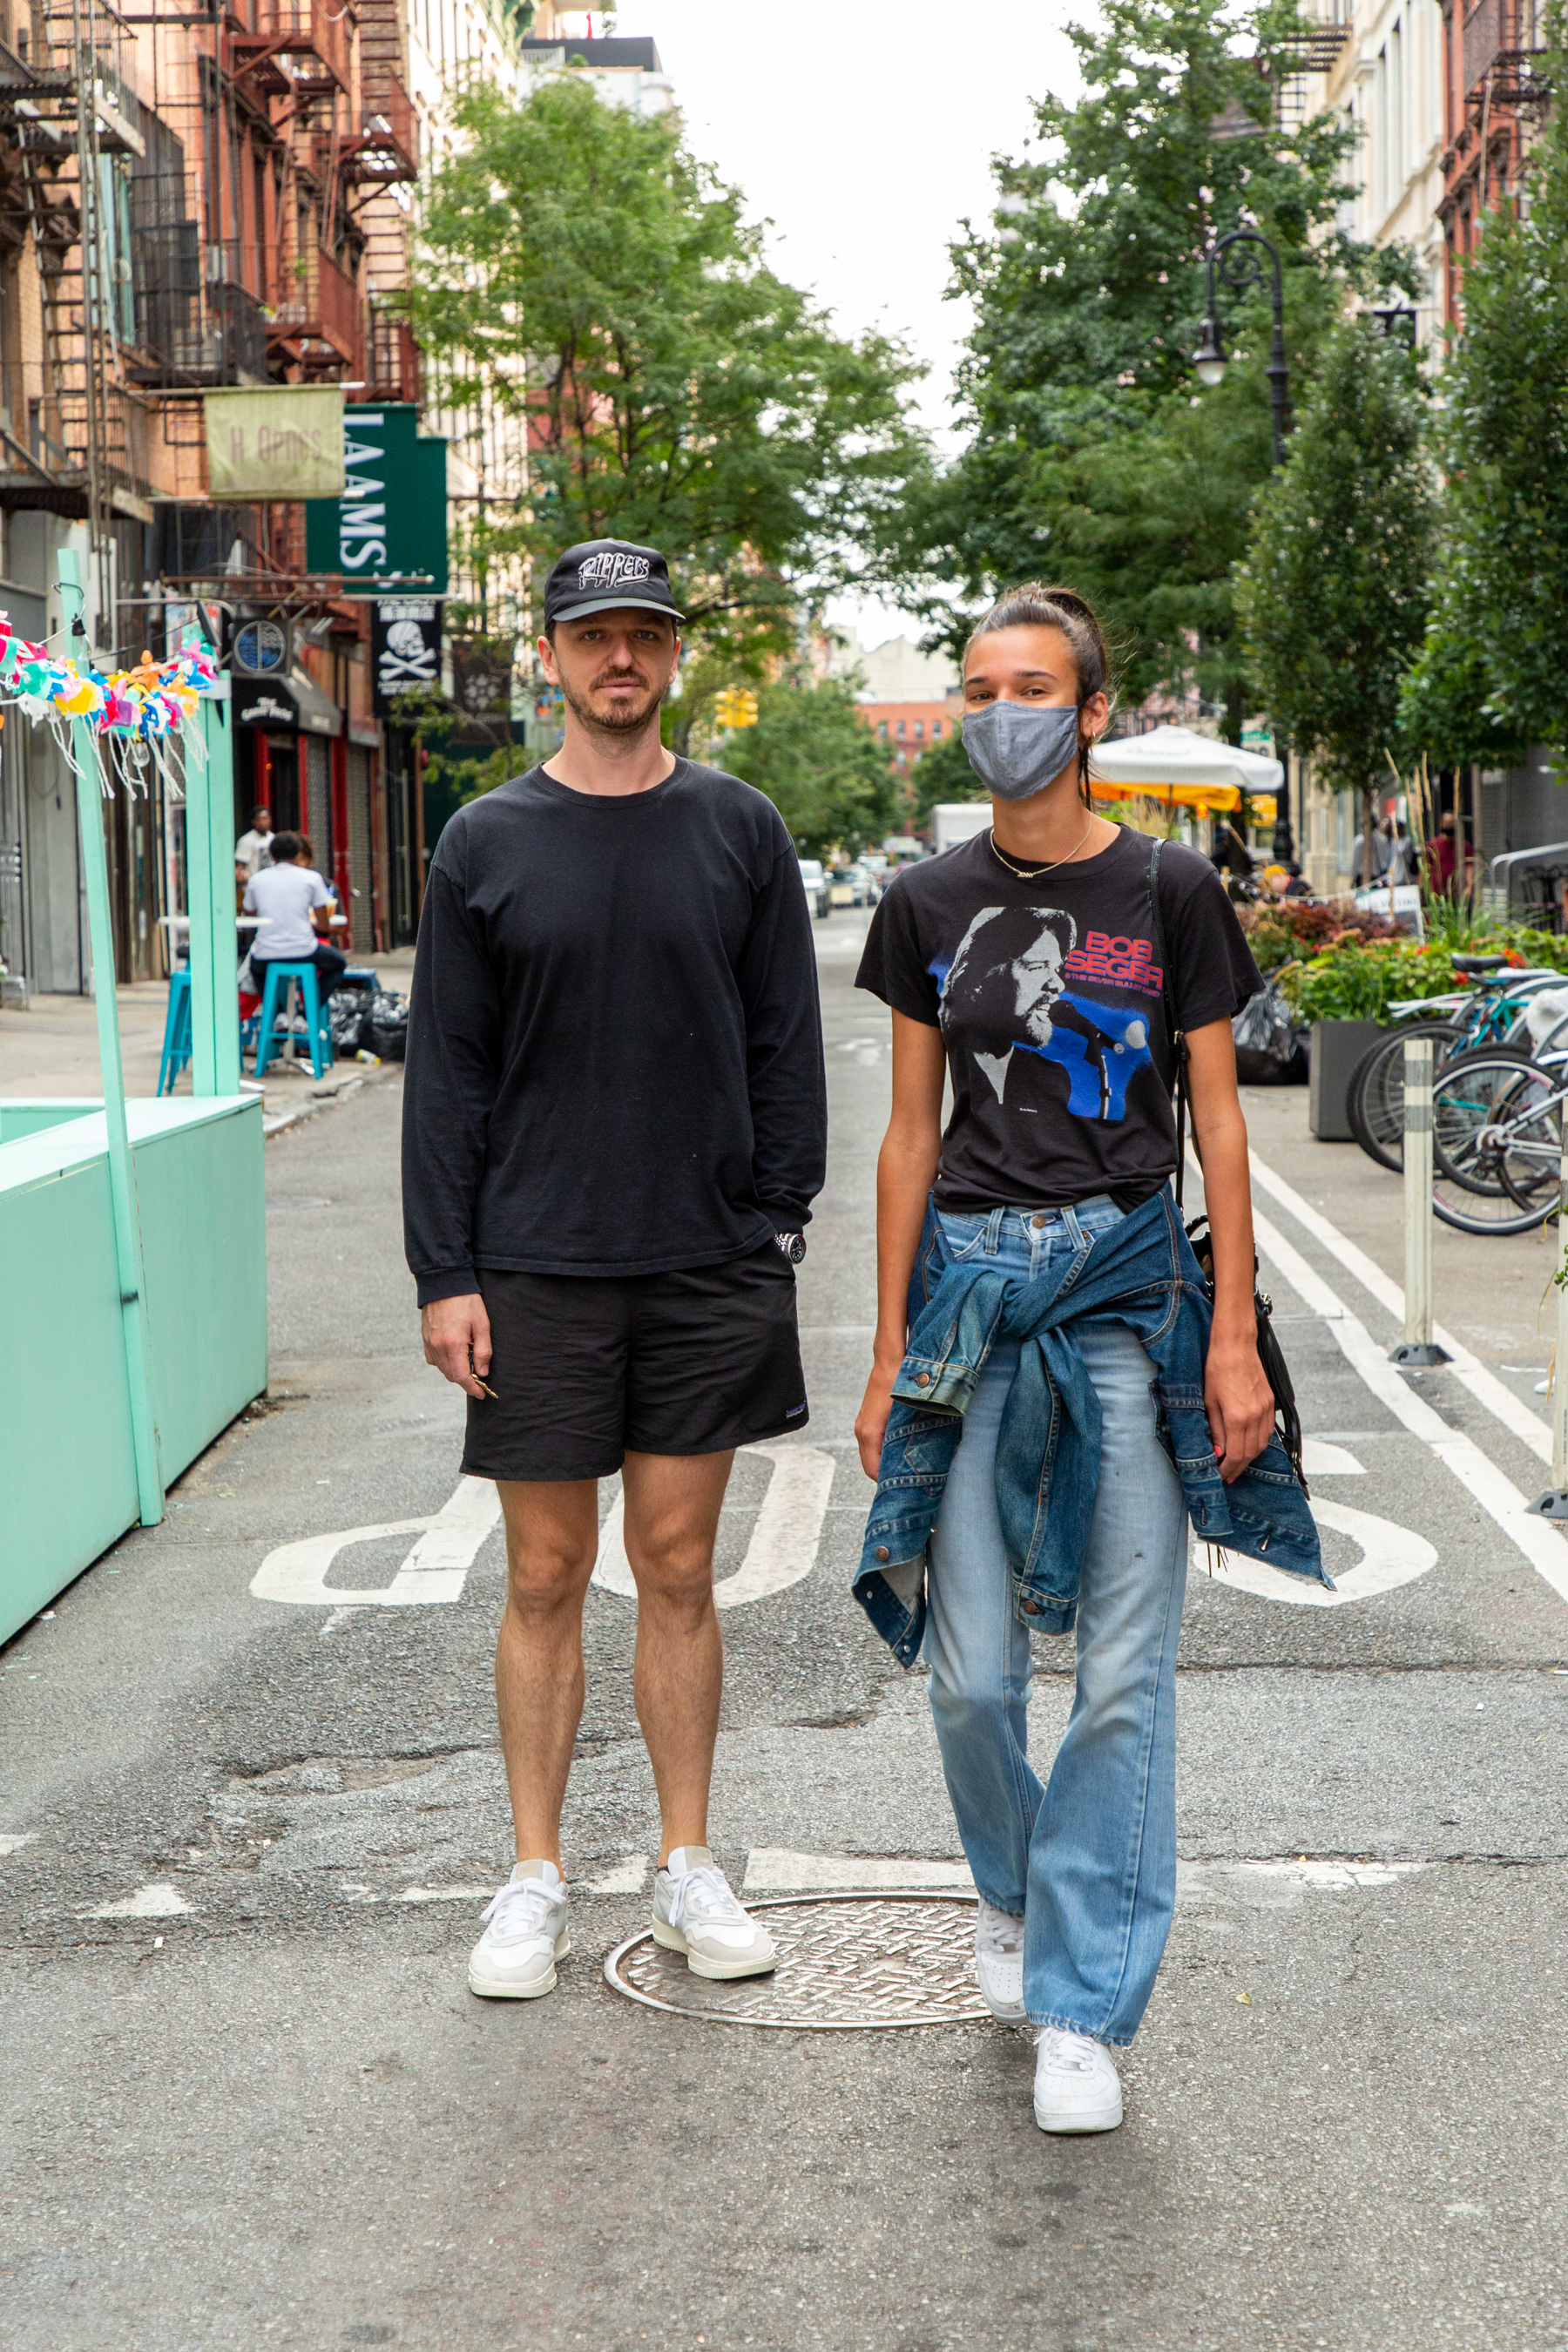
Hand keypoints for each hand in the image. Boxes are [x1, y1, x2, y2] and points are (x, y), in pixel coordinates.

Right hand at [421, 1293, 492, 1399]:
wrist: (444, 1282)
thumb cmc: (466, 1301)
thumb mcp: (482, 1324)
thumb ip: (483, 1350)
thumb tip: (482, 1372)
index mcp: (453, 1344)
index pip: (462, 1377)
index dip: (473, 1388)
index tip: (482, 1393)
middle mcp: (438, 1347)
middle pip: (451, 1376)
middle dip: (465, 1381)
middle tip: (479, 1376)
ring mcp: (429, 1343)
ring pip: (442, 1369)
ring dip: (455, 1371)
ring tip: (469, 1362)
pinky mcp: (425, 1338)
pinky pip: (433, 1359)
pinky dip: (444, 1363)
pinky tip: (454, 1354)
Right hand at [854, 1361, 899, 1480]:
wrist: (890, 1361)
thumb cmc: (900, 1385)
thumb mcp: (908, 1416)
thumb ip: (911, 1439)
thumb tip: (922, 1459)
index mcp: (869, 1433)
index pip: (873, 1471)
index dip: (887, 1483)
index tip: (905, 1490)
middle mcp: (862, 1431)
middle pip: (870, 1465)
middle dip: (886, 1476)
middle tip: (909, 1483)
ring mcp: (862, 1424)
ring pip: (870, 1455)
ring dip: (885, 1463)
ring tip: (905, 1469)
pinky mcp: (867, 1419)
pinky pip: (872, 1444)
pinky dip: (883, 1452)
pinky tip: (899, 1450)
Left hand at [1204, 1321, 1275, 1482]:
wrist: (1236, 1345)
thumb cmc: (1217, 1369)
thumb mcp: (1209, 1402)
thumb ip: (1216, 1430)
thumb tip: (1218, 1453)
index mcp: (1237, 1417)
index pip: (1235, 1454)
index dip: (1228, 1469)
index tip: (1220, 1475)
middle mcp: (1256, 1416)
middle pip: (1250, 1453)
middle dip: (1238, 1468)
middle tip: (1228, 1475)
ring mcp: (1266, 1409)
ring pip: (1262, 1444)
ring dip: (1250, 1457)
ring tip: (1237, 1463)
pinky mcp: (1271, 1402)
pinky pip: (1268, 1430)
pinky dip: (1259, 1442)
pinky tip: (1249, 1443)